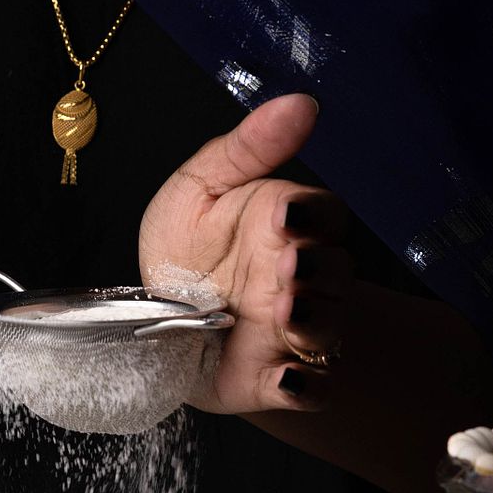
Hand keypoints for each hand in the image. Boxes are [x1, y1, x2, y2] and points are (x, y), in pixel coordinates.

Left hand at [139, 93, 351, 411]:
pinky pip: (309, 391)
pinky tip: (289, 379)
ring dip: (314, 323)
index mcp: (288, 226)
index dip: (313, 215)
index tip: (286, 212)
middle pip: (336, 274)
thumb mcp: (200, 188)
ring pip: (328, 329)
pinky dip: (305, 389)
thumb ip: (247, 148)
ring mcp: (292, 332)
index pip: (324, 215)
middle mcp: (301, 279)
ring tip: (284, 312)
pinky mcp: (274, 379)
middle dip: (316, 270)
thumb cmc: (187, 248)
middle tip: (288, 265)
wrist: (156, 320)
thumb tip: (300, 102)